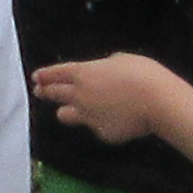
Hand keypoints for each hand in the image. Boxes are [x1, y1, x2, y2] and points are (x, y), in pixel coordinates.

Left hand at [30, 52, 192, 144]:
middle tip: (41, 91)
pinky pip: (94, 127)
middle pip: (53, 95)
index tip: (36, 78)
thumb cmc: (141, 73)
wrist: (157, 102)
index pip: (54, 74)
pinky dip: (99, 122)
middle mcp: (79, 96)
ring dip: (67, 110)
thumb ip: (102, 67)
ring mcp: (88, 117)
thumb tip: (100, 73)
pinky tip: (113, 118)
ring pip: (65, 116)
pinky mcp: (102, 133)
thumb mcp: (119, 59)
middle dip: (45, 92)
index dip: (44, 76)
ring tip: (72, 108)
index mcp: (82, 74)